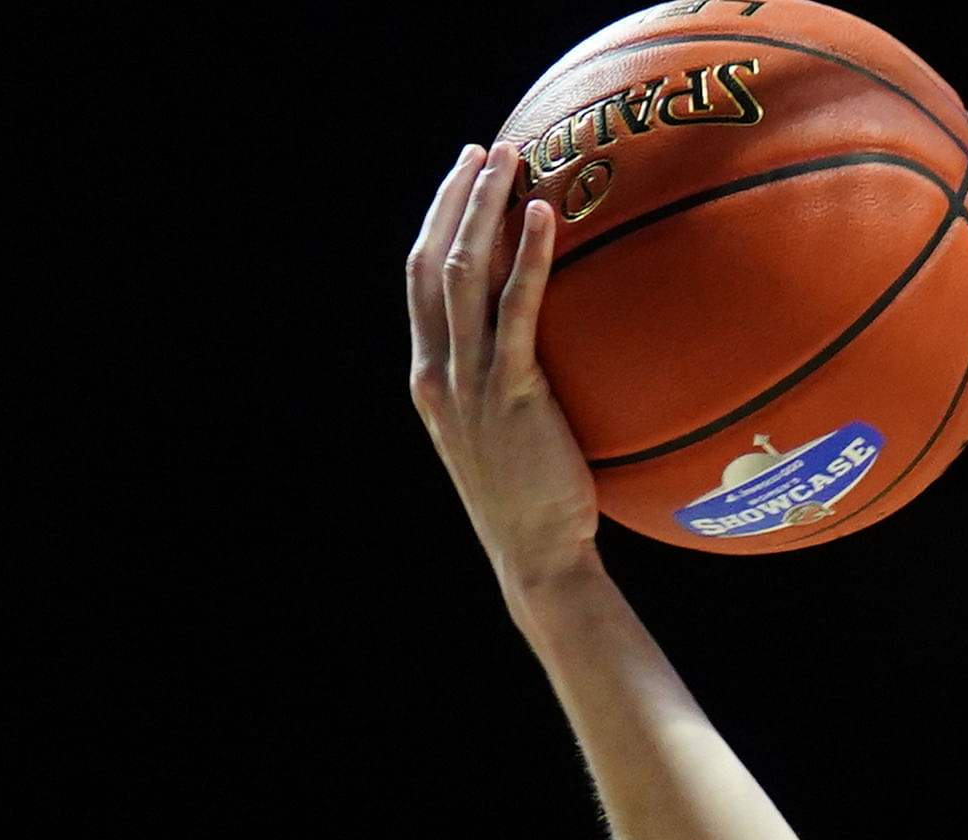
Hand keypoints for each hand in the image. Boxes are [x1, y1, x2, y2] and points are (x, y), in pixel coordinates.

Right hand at [404, 142, 606, 602]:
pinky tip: (545, 217)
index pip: (418, 283)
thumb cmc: (537, 505)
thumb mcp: (509, 437)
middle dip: (454, 199)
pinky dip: (527, 257)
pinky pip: (517, 311)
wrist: (538, 560)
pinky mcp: (511, 395)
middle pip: (430, 263)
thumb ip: (511, 386)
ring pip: (462, 273)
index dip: (435, 224)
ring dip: (484, 208)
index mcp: (431, 379)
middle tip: (484, 151)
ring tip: (511, 160)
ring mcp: (470, 383)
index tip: (460, 180)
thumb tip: (548, 345)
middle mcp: (439, 373)